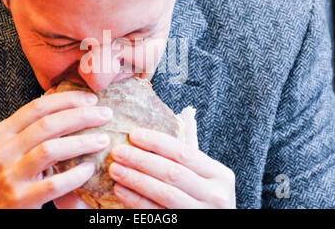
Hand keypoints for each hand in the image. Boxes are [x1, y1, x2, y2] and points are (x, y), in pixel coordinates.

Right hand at [0, 91, 112, 208]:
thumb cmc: (11, 173)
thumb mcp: (14, 145)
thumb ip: (33, 123)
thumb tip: (59, 91)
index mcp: (2, 133)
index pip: (37, 107)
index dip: (67, 100)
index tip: (92, 99)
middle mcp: (3, 152)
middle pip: (47, 125)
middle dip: (81, 116)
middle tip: (105, 115)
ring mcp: (10, 176)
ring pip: (50, 150)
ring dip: (82, 143)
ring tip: (103, 140)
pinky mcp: (20, 199)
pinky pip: (53, 184)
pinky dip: (75, 175)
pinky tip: (90, 169)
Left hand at [108, 107, 235, 208]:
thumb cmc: (208, 198)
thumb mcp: (208, 175)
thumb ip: (191, 152)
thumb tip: (178, 117)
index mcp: (220, 174)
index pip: (184, 152)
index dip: (157, 142)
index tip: (133, 134)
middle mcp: (214, 194)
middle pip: (172, 172)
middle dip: (142, 160)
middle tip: (118, 151)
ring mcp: (200, 212)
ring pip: (164, 193)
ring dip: (136, 180)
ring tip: (115, 169)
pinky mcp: (185, 224)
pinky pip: (156, 212)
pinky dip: (136, 200)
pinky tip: (120, 190)